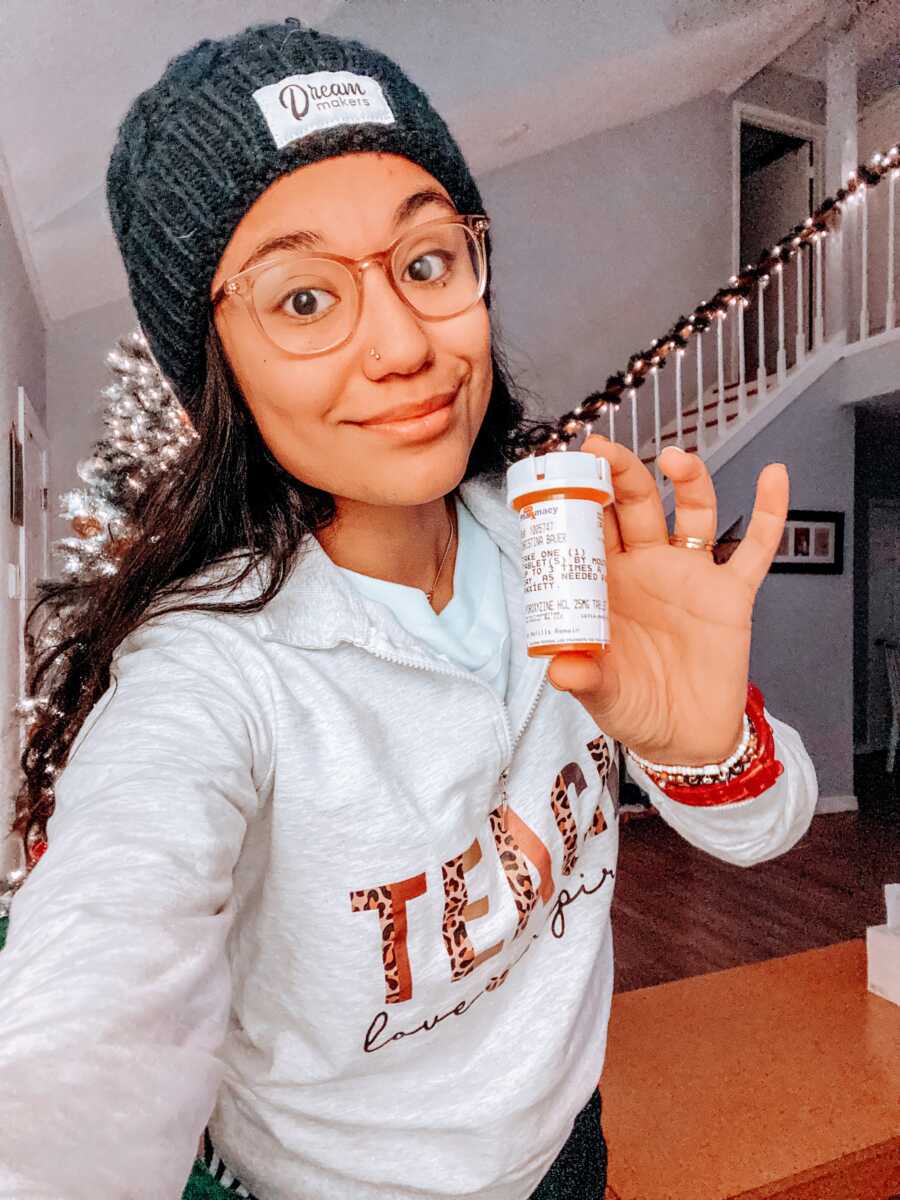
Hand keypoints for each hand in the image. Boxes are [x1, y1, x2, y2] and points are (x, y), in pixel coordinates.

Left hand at [546, 435, 788, 765]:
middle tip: (600, 449)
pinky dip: (769, 512)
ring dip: (687, 481)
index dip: (576, 501)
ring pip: (691, 513)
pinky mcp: (731, 594)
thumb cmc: (635, 708)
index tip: (563, 473)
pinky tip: (775, 476)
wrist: (686, 740)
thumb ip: (583, 679)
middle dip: (619, 475)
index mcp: (607, 584)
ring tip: (675, 458)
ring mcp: (690, 576)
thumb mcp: (602, 696)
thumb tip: (561, 669)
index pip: (588, 530)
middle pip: (634, 507)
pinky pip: (756, 547)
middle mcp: (647, 569)